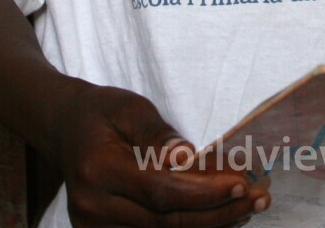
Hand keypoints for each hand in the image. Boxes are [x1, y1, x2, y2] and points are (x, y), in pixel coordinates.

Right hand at [53, 83, 268, 227]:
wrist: (65, 129)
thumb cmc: (103, 113)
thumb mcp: (130, 108)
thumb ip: (158, 135)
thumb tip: (187, 157)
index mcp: (97, 170)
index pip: (159, 192)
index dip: (203, 193)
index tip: (242, 183)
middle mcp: (92, 207)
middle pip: (165, 222)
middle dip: (217, 213)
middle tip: (259, 199)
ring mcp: (94, 227)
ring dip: (211, 225)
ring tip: (249, 207)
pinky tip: (222, 216)